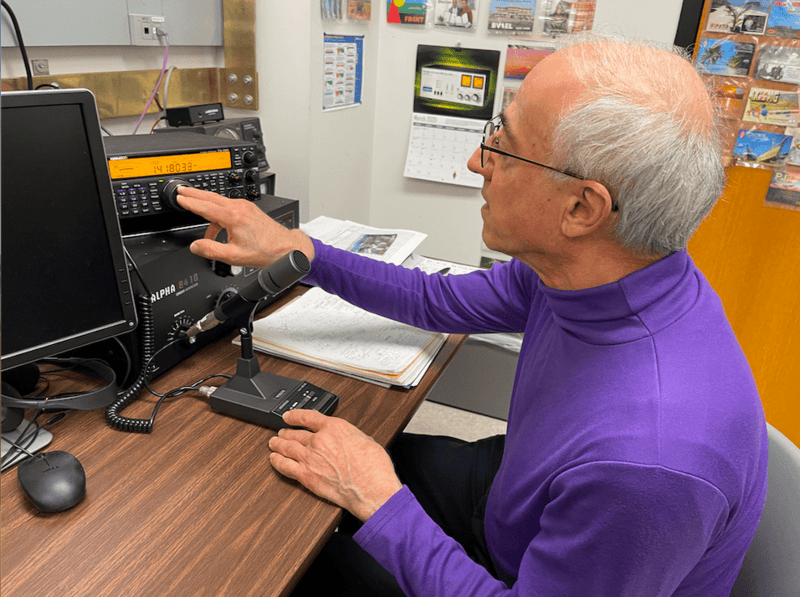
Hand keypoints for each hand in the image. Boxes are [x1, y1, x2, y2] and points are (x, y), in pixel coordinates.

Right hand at [176, 186, 314, 268]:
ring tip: (193, 203)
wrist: (286, 247)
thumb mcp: (234, 256)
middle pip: (211, 197)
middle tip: (181, 190)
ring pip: (219, 201)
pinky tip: (215, 224)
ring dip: (205, 201)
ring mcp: (245, 206)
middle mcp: (239, 207)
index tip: (179, 197)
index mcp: (233, 217)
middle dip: (194, 193)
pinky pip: (228, 206)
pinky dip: (218, 211)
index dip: (190, 202)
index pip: (205, 206)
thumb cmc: (265, 251)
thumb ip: (211, 250)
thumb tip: (196, 246)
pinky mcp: (249, 209)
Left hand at [268, 409, 402, 521]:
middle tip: (281, 432)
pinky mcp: (306, 476)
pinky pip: (285, 466)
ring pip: (286, 447)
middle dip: (286, 432)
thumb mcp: (366, 440)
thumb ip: (351, 437)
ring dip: (277, 444)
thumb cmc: (374, 467)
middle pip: (295, 433)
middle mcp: (319, 440)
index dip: (295, 415)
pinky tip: (274, 459)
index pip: (308, 416)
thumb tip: (349, 439)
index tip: (289, 416)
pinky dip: (277, 461)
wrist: (371, 488)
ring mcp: (310, 458)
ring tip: (273, 443)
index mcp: (334, 428)